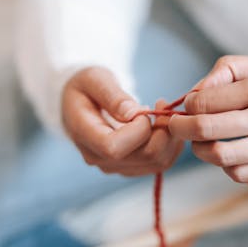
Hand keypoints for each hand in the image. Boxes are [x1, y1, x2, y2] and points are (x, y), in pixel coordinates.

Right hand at [62, 66, 182, 175]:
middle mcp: (98, 158)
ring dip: (168, 137)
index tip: (144, 108)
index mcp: (84, 135)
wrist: (78, 103)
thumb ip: (112, 95)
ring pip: (156, 162)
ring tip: (162, 112)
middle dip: (162, 130)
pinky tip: (162, 125)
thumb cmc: (85, 87)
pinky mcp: (128, 167)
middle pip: (143, 156)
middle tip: (161, 104)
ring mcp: (114, 166)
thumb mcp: (94, 79)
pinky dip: (169, 144)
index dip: (139, 130)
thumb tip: (133, 113)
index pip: (114, 147)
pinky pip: (159, 163)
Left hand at [168, 54, 247, 182]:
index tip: (186, 107)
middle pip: (206, 130)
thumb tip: (197, 89)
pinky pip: (240, 174)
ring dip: (201, 151)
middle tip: (176, 127)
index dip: (187, 106)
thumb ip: (231, 69)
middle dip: (181, 129)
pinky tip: (229, 154)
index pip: (206, 101)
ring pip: (219, 157)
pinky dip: (226, 166)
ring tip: (201, 142)